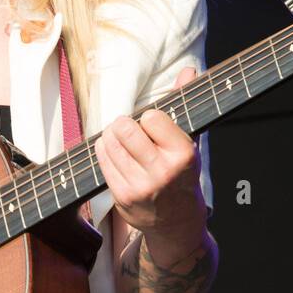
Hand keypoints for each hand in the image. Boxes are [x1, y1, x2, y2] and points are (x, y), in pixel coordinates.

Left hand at [95, 67, 206, 252]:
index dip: (148, 118)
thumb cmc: (182, 175)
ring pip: (109, 144)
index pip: (152, 117)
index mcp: (183, 154)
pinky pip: (102, 162)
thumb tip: (189, 70)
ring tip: (121, 141)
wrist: (177, 222)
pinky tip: (115, 155)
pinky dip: (104, 152)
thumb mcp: (189, 142)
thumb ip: (186, 105)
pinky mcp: (122, 196)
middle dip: (122, 124)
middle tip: (128, 129)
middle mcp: (162, 171)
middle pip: (124, 129)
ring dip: (110, 137)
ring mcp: (140, 186)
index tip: (152, 125)